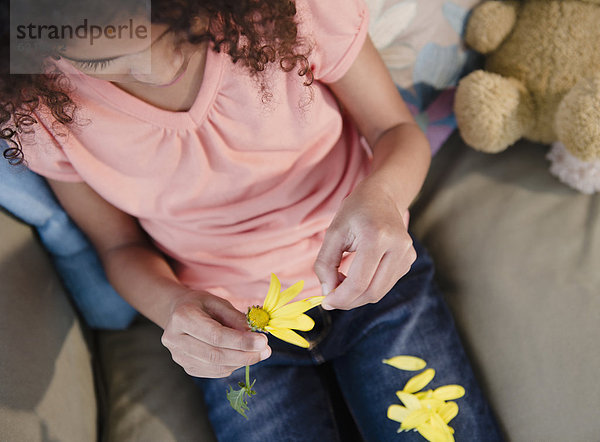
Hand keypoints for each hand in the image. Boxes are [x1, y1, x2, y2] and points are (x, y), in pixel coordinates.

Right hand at [161, 291, 270, 377]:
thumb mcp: (219, 302)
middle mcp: (175, 339)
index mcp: (183, 317)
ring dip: (241, 362)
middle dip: (245, 355)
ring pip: (215, 366)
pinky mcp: (186, 367)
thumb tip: (255, 334)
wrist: (178, 313)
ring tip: (258, 353)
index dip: (241, 341)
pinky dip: (232, 366)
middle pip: (215, 354)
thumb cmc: (201, 305)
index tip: (263, 341)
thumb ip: (236, 318)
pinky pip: (213, 372)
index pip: (216, 335)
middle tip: (266, 351)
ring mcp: (178, 356)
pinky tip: (242, 356)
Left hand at [314, 178, 415, 309]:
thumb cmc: (355, 211)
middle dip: (348, 301)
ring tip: (341, 283)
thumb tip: (327, 293)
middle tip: (330, 297)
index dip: (340, 298)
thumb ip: (325, 264)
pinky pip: (385, 285)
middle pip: (372, 292)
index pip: (359, 282)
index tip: (326, 302)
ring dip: (357, 296)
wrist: (383, 196)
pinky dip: (367, 288)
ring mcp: (407, 255)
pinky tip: (357, 276)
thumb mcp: (333, 233)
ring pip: (379, 292)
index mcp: (378, 237)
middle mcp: (398, 247)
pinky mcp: (409, 261)